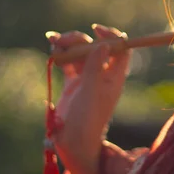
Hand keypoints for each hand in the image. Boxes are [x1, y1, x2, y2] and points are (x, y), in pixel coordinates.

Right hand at [47, 24, 130, 173]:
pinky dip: (60, 55)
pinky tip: (52, 48)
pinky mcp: (73, 85)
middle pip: (96, 48)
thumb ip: (95, 68)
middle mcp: (102, 76)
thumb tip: (105, 44)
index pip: (120, 50)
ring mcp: (87, 80)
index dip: (112, 36)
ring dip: (68, 45)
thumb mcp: (90, 92)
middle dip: (80, 40)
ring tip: (53, 42)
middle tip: (63, 41)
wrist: (73, 144)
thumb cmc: (86, 121)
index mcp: (113, 78)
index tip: (96, 29)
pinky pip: (68, 63)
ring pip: (80, 54)